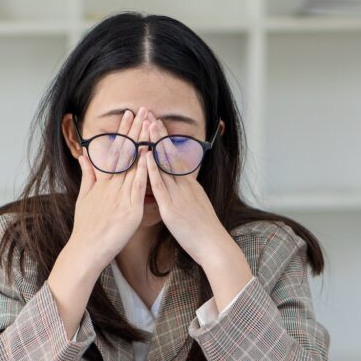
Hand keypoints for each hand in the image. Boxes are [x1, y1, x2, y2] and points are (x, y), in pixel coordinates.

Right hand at [67, 107, 150, 271]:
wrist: (86, 249)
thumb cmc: (86, 227)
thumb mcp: (83, 198)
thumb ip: (87, 176)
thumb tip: (84, 157)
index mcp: (103, 182)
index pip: (114, 151)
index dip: (122, 132)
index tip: (128, 115)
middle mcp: (111, 186)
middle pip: (124, 153)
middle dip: (133, 130)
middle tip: (141, 110)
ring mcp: (121, 197)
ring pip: (132, 165)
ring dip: (141, 143)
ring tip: (148, 125)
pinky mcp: (130, 210)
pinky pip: (138, 187)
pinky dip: (143, 170)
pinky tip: (149, 156)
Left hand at [144, 116, 243, 272]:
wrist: (214, 246)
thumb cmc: (202, 231)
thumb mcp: (194, 206)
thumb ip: (184, 194)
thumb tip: (176, 187)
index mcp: (189, 185)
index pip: (174, 157)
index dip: (164, 139)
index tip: (155, 124)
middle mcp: (184, 185)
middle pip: (169, 154)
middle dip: (158, 134)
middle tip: (149, 115)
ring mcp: (179, 195)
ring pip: (165, 165)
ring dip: (154, 145)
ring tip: (146, 126)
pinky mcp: (172, 208)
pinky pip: (161, 187)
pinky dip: (153, 171)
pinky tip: (146, 158)